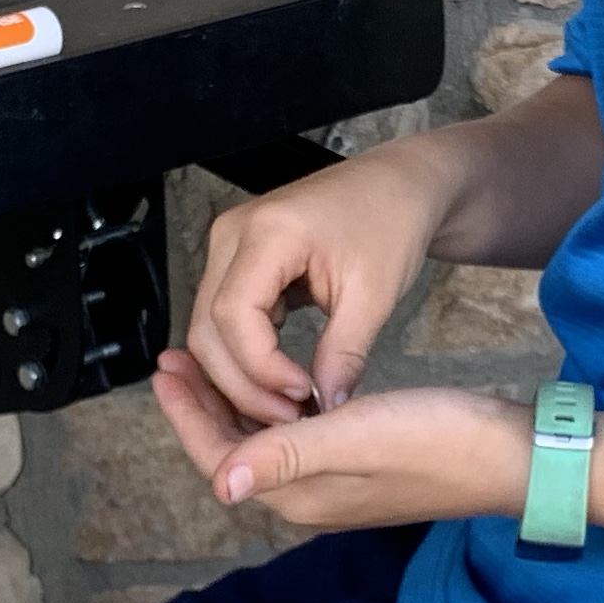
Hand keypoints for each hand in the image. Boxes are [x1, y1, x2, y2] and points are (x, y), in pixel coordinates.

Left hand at [153, 352, 531, 532]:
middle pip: (234, 451)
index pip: (219, 456)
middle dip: (200, 404)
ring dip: (233, 404)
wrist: (510, 453)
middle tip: (174, 356)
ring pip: (263, 443)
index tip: (163, 366)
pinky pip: (295, 438)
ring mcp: (335, 484)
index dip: (185, 412)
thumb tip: (220, 484)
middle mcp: (310, 496)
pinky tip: (277, 381)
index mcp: (300, 494)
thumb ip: (286, 456)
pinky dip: (273, 408)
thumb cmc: (439, 441)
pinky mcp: (360, 466)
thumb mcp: (356, 437)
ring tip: (209, 361)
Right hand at [183, 150, 455, 426]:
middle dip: (242, 382)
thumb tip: (325, 407)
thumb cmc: (389, 221)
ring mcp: (228, 247)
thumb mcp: (375, 294)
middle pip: (207, 328)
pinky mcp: (236, 262)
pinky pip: (223, 320)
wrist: (396, 186)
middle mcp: (232, 235)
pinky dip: (245, 356)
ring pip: (208, 329)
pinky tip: (280, 380)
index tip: (301, 395)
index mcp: (267, 232)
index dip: (260, 368)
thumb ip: (344, 354)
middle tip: (290, 416)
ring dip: (241, 375)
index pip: (233, 316)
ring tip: (288, 404)